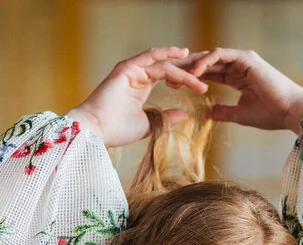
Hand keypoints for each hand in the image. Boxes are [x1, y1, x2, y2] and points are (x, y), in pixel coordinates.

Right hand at [67, 46, 209, 148]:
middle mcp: (137, 75)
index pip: (168, 77)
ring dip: (182, 68)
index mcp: (141, 87)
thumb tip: (185, 115)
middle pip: (168, 67)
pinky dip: (166, 55)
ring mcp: (131, 70)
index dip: (185, 81)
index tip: (203, 89)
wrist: (96, 131)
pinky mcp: (126, 68)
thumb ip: (166, 118)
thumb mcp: (149, 124)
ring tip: (199, 73)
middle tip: (206, 77)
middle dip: (187, 71)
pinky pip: (151, 58)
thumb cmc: (116, 131)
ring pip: (163, 64)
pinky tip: (181, 55)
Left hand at [178, 48, 302, 132]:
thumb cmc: (270, 115)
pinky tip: (194, 73)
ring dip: (191, 65)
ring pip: (210, 57)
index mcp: (237, 76)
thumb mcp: (240, 115)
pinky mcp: (246, 58)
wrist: (289, 112)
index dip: (191, 78)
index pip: (209, 72)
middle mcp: (239, 65)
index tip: (173, 86)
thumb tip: (208, 114)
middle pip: (206, 62)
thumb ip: (223, 112)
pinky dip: (205, 62)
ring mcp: (242, 59)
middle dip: (186, 68)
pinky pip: (220, 56)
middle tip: (166, 75)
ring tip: (175, 74)